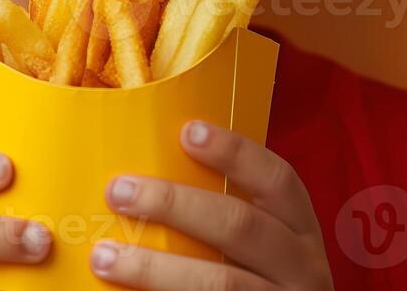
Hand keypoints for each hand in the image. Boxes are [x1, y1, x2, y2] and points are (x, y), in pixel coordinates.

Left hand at [90, 121, 332, 289]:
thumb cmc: (256, 281)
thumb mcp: (261, 249)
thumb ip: (222, 216)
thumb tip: (144, 178)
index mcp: (301, 233)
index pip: (279, 181)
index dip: (236, 153)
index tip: (188, 131)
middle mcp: (302, 269)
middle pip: (240, 226)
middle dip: (174, 205)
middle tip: (118, 192)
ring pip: (220, 282)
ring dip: (154, 268)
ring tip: (104, 257)